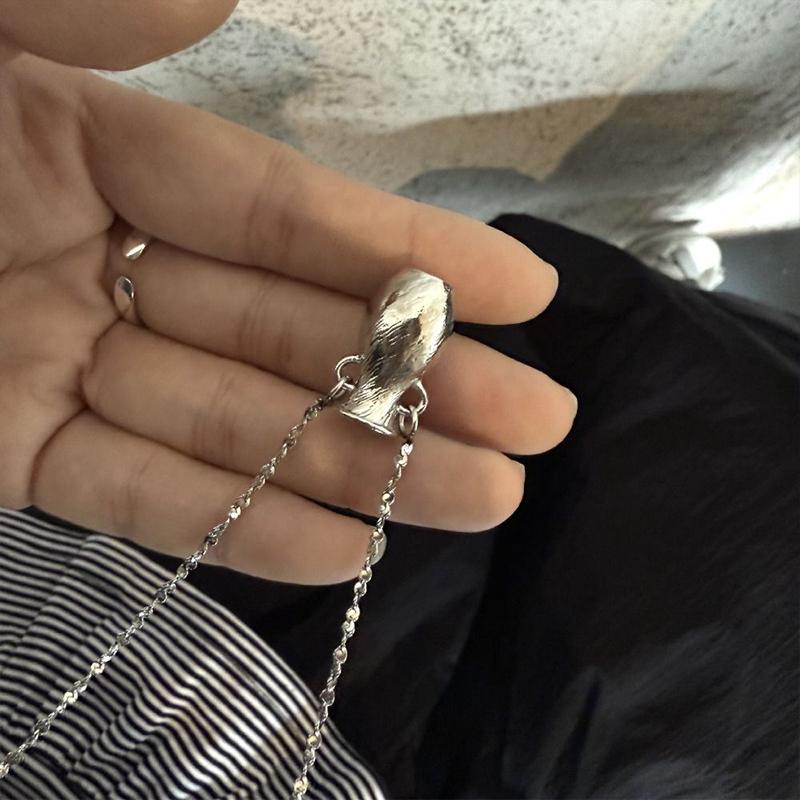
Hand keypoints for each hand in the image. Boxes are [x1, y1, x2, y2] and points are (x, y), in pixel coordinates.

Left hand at [0, 12, 575, 584]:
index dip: (400, 250)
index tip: (522, 293)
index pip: (278, 210)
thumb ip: (94, 11)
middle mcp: (100, 266)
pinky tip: (345, 547)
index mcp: (90, 148)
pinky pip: (137, 497)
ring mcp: (59, 371)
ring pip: (237, 426)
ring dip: (359, 468)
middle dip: (416, 381)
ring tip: (483, 498)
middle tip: (537, 424)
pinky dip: (237, 526)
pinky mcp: (13, 459)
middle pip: (286, 330)